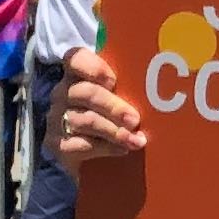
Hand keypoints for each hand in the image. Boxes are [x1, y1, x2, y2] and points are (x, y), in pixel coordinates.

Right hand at [56, 45, 145, 164]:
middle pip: (86, 93)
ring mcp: (57, 118)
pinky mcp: (57, 144)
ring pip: (86, 120)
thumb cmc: (112, 119)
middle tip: (135, 120)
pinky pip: (81, 144)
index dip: (93, 67)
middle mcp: (63, 93)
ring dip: (115, 131)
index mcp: (77, 75)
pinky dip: (105, 148)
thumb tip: (161, 86)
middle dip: (114, 107)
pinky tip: (121, 150)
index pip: (75, 58)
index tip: (112, 81)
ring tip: (136, 141)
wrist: (92, 159)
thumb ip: (127, 88)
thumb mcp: (119, 98)